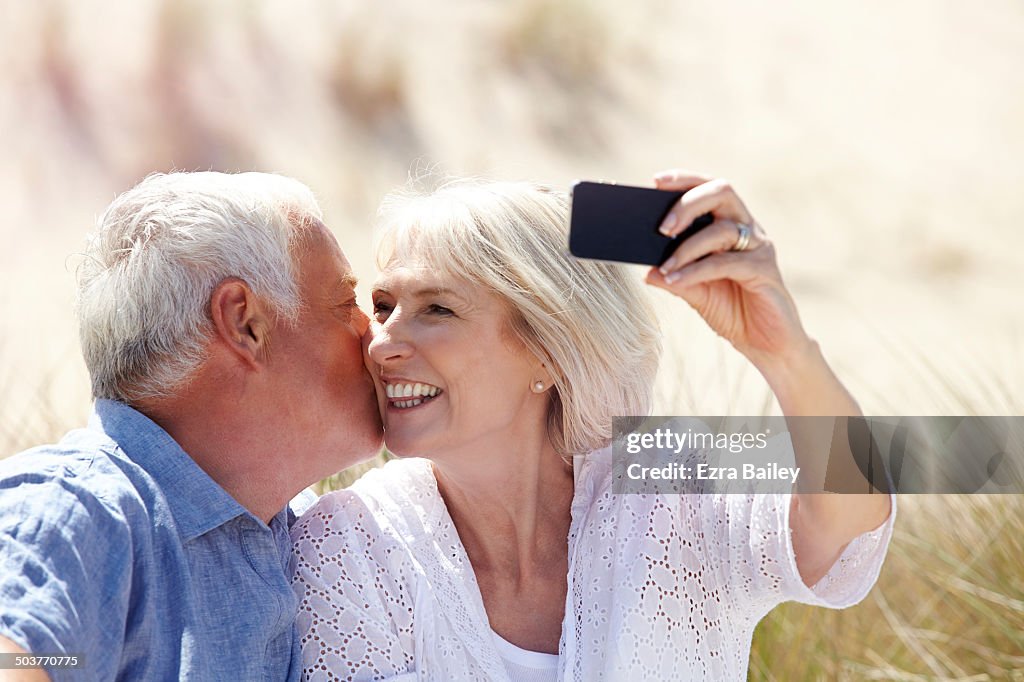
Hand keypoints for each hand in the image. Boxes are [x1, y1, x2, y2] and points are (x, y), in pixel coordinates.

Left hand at [644, 169, 811, 370]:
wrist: (766, 344)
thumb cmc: (733, 312)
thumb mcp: (696, 293)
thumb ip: (674, 278)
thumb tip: (644, 271)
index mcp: (731, 225)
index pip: (710, 189)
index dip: (685, 179)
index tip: (655, 181)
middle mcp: (747, 229)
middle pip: (721, 192)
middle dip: (688, 203)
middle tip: (662, 228)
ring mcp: (758, 248)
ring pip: (722, 229)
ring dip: (687, 247)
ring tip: (664, 267)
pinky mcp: (765, 270)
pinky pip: (726, 263)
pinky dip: (696, 271)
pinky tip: (676, 281)